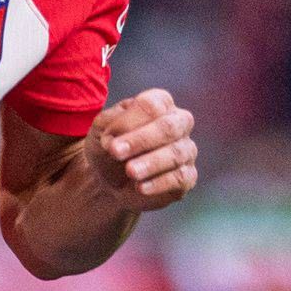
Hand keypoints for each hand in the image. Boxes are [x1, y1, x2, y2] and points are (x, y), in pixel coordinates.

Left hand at [83, 88, 198, 211]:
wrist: (109, 181)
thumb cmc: (109, 146)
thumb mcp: (102, 129)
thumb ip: (112, 122)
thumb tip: (123, 132)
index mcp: (160, 103)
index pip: (152, 106)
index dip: (129, 122)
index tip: (108, 141)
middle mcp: (179, 123)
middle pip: (169, 127)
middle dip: (142, 140)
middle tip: (116, 153)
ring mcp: (186, 150)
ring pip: (176, 153)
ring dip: (151, 162)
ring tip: (129, 171)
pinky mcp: (188, 176)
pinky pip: (181, 178)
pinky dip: (159, 183)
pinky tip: (140, 187)